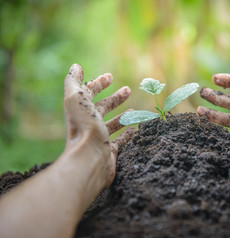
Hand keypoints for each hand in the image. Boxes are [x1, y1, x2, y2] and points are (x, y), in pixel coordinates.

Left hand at [64, 64, 133, 186]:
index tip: (110, 77)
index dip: (98, 83)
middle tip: (128, 90)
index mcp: (81, 110)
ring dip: (122, 116)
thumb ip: (74, 82)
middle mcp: (89, 124)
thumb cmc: (84, 127)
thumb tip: (75, 66)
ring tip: (133, 111)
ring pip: (112, 124)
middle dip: (114, 98)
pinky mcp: (110, 151)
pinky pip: (120, 141)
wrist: (90, 159)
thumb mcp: (75, 98)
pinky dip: (127, 134)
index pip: (88, 93)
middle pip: (102, 108)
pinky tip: (133, 129)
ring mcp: (99, 138)